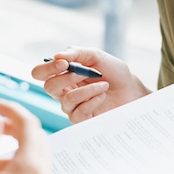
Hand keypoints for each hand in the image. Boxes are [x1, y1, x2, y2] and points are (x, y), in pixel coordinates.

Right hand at [31, 47, 150, 122]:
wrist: (132, 90)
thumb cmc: (114, 72)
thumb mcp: (96, 56)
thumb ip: (76, 53)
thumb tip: (56, 56)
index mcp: (63, 74)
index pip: (40, 73)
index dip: (46, 68)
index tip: (63, 63)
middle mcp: (64, 91)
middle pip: (48, 88)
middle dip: (65, 79)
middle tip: (83, 72)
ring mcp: (72, 107)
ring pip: (66, 101)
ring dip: (86, 90)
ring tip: (103, 84)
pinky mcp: (83, 120)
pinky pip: (78, 114)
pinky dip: (92, 102)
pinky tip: (102, 96)